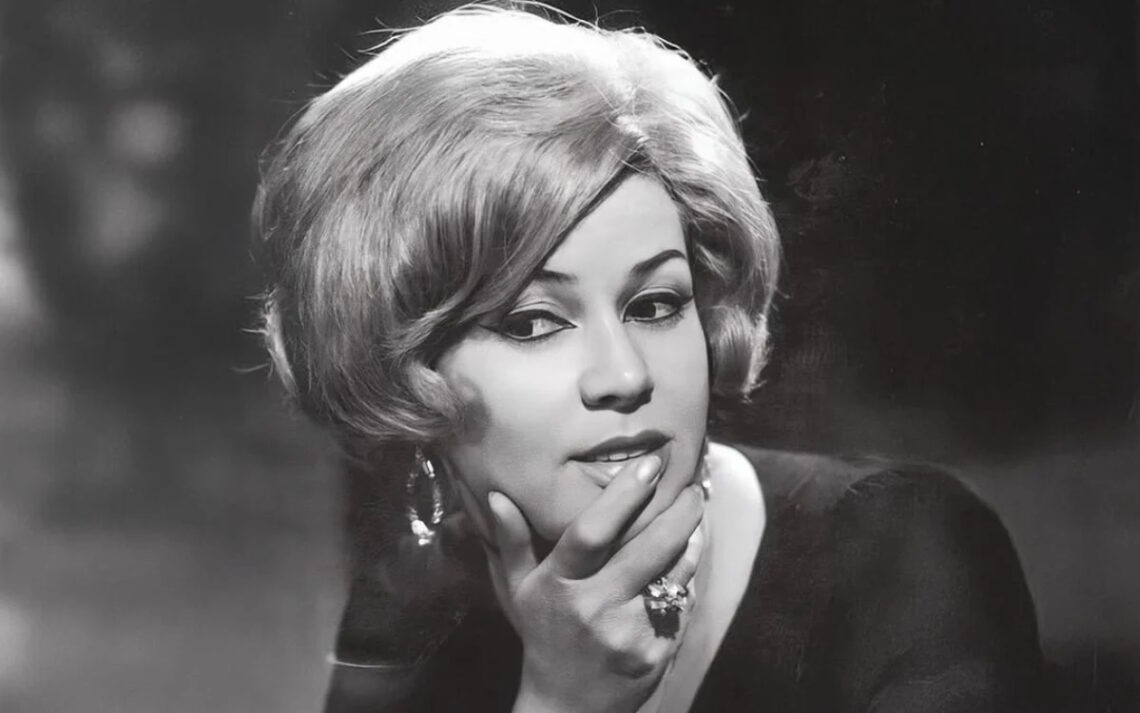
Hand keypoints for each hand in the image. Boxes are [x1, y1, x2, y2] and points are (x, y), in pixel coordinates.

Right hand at [484, 456, 705, 712]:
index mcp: (558, 586)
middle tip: (693, 487)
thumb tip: (498, 495)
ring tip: (695, 514)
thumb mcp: (519, 592)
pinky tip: (689, 557)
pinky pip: (681, 603)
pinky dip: (688, 576)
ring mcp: (627, 633)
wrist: (567, 709)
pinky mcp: (656, 653)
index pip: (591, 533)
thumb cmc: (544, 638)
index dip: (623, 496)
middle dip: (677, 513)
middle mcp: (593, 608)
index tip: (650, 465)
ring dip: (690, 540)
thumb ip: (513, 542)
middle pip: (645, 550)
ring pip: (673, 574)